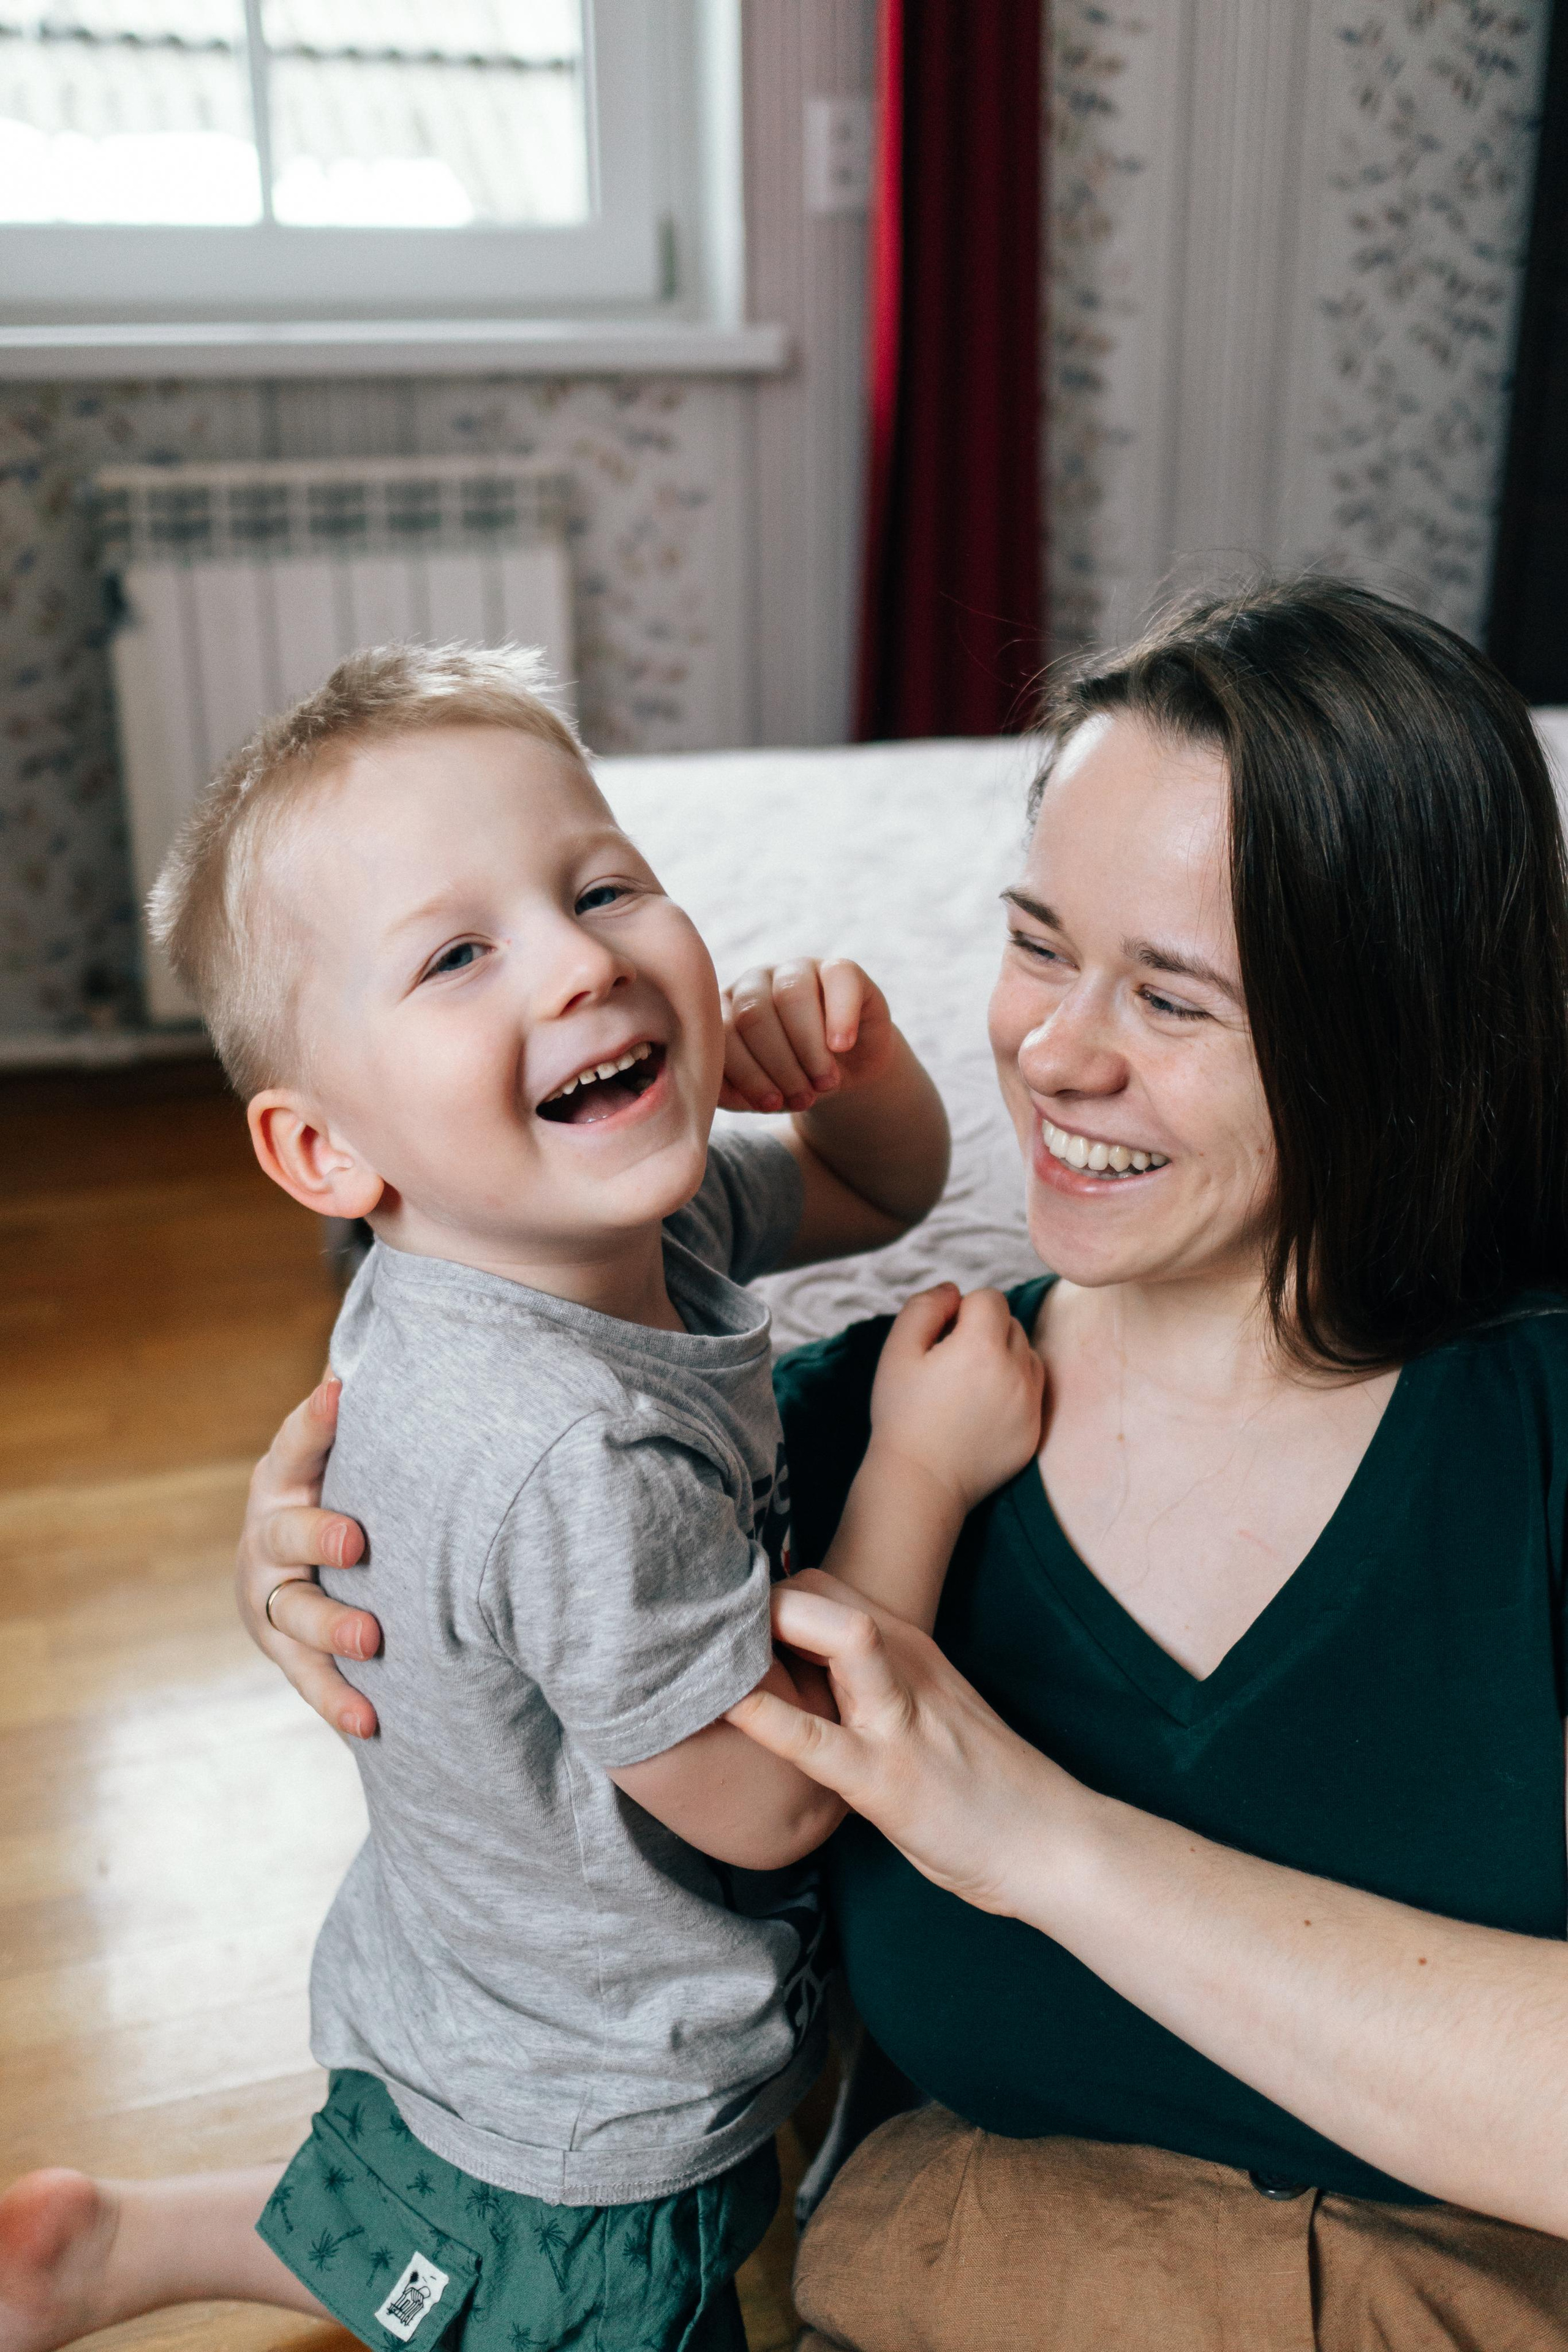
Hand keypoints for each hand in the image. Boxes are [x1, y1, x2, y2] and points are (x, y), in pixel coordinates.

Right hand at [236, 1378, 381, 1737]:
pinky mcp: (284, 1650)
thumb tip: (379, 1353)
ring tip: (373, 1639)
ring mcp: (272, 1598)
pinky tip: (371, 1722)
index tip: (339, 1394)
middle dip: (319, 1537)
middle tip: (357, 1540)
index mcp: (284, 1477)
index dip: (314, 1420)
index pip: (296, 1443)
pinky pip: (309, 1679)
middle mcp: (268, 1536)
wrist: (308, 1559)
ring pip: (293, 1615)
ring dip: (332, 1628)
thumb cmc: (345, 1489)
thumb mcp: (348, 1452)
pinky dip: (337, 1700)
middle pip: (287, 1535)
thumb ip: (355, 1417)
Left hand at [720, 958, 895, 1114]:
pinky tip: (841, 1046)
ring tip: (825, 1083)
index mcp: (724, 1009)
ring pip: (789, 995)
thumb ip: (730, 1091)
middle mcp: (753, 983)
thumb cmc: (794, 1084)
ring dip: (807, 1046)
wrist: (848, 1075)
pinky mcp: (839, 970)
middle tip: (802, 1098)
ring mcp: (795, 970)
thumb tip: (712, 1091)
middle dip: (778, 1064)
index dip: (745, 1072)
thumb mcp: (761, 1093)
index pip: (721, 1033)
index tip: (770, 1105)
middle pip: (752, 1014)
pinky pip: (838, 979)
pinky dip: (840, 1016)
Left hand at [726, 1571, 1079, 1916]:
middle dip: (749, 1601)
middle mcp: (904, 1662)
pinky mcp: (887, 1777)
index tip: (715, 1616)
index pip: (821, 1586)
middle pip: (813, 1593)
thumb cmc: (980, 1782)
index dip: (763, 1593)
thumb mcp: (926, 1709)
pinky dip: (765, 1719)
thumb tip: (806, 1676)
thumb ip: (872, 1683)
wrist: (1049, 1841)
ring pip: (833, 1635)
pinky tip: (725, 1711)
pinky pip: (816, 1739)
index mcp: (907, 1646)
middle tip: (689, 1629)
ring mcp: (897, 1716)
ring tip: (696, 1646)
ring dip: (763, 1633)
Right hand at [870, 1284, 1044, 1514]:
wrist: (921, 1482)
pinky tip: (981, 1411)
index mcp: (982, 1346)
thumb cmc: (903, 1414)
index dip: (962, 1311)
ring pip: (1027, 1354)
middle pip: (1011, 1323)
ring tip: (968, 1386)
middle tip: (951, 1365)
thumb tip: (955, 1291)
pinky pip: (1033, 1390)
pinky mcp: (1035, 1431)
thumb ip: (925, 1306)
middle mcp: (1016, 1371)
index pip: (990, 1297)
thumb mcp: (898, 1350)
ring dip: (1003, 1358)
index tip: (942, 1340)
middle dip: (984, 1332)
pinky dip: (1013, 1390)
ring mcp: (1031, 1403)